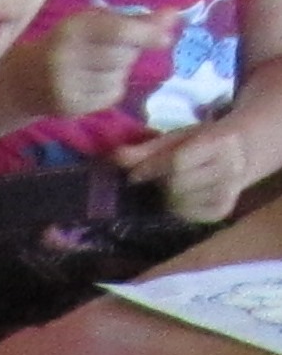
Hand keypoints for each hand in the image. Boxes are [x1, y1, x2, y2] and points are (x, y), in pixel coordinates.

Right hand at [56, 5, 183, 117]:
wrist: (25, 80)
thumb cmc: (69, 44)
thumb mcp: (96, 24)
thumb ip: (134, 21)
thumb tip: (172, 16)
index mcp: (73, 29)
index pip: (118, 33)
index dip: (146, 35)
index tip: (166, 40)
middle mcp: (66, 58)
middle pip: (122, 57)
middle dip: (130, 53)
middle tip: (115, 51)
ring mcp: (66, 86)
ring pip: (119, 78)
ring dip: (119, 72)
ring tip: (100, 68)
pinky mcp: (70, 107)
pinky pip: (112, 96)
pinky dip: (111, 89)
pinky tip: (94, 84)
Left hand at [118, 117, 253, 225]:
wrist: (240, 153)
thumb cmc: (201, 142)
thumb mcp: (177, 138)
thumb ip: (146, 149)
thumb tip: (114, 157)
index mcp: (221, 141)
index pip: (178, 161)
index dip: (151, 169)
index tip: (134, 175)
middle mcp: (231, 167)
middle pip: (176, 185)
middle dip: (159, 183)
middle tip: (156, 180)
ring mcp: (229, 191)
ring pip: (179, 204)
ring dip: (165, 198)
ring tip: (170, 187)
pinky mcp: (222, 210)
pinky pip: (186, 215)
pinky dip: (176, 208)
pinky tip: (181, 197)